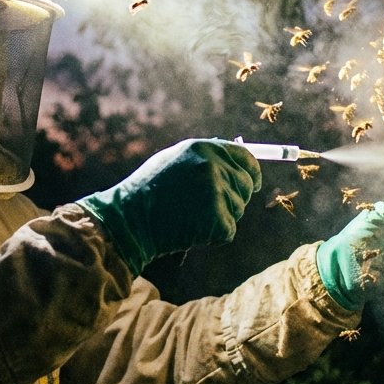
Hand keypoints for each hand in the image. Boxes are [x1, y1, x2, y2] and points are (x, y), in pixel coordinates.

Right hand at [76, 139, 261, 273]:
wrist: (129, 220)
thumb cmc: (147, 191)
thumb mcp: (173, 160)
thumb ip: (204, 158)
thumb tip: (234, 159)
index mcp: (204, 148)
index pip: (245, 157)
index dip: (252, 172)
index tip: (254, 184)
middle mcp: (213, 167)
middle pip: (245, 185)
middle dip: (235, 198)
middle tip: (210, 209)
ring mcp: (216, 193)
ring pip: (237, 209)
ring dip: (220, 217)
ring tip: (190, 217)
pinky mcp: (217, 220)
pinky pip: (228, 230)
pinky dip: (213, 235)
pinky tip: (190, 230)